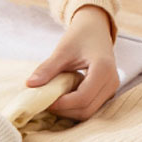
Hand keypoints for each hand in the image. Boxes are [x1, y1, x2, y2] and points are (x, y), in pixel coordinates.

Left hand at [25, 5, 118, 120]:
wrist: (96, 29)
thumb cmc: (80, 36)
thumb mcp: (62, 50)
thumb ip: (48, 68)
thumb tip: (30, 84)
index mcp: (103, 69)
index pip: (82, 98)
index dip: (63, 104)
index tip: (46, 101)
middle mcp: (111, 82)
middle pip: (87, 109)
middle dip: (65, 111)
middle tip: (47, 103)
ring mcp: (111, 89)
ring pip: (89, 112)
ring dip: (70, 111)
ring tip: (54, 100)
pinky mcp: (108, 92)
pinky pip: (91, 107)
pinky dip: (75, 107)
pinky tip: (63, 98)